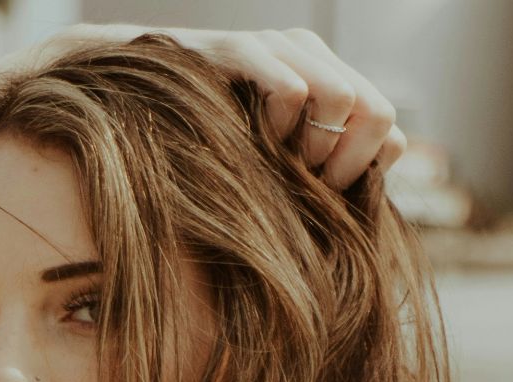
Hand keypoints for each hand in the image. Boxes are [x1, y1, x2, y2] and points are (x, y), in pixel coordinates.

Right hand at [0, 24, 404, 190]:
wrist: (124, 98)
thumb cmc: (196, 140)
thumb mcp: (264, 158)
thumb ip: (308, 168)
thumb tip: (360, 205)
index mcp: (325, 77)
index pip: (387, 124)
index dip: (366, 168)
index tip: (327, 195)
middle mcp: (310, 53)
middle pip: (378, 112)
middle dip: (347, 163)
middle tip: (307, 186)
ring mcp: (277, 46)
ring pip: (344, 99)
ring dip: (315, 147)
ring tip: (280, 162)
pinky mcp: (240, 49)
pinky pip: (291, 89)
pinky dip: (282, 127)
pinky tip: (254, 140)